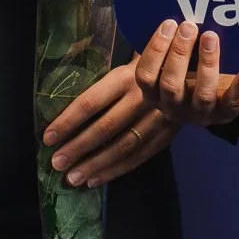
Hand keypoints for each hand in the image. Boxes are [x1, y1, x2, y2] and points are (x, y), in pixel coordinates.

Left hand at [43, 63, 177, 189]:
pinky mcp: (166, 136)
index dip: (68, 121)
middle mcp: (141, 98)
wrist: (190, 76)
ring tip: (72, 178)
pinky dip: (115, 170)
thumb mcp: (125, 58)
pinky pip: (138, 157)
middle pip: (105, 128)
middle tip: (56, 163)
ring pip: (122, 147)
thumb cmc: (148, 65)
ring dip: (95, 165)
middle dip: (78, 148)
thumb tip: (63, 66)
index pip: (91, 102)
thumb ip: (99, 67)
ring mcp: (156, 119)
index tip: (48, 137)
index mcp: (125, 77)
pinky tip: (95, 179)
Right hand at [135, 18, 238, 125]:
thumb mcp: (168, 63)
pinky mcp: (223, 115)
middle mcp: (172, 107)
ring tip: (211, 36)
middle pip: (171, 85)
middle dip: (180, 53)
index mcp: (153, 93)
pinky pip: (232, 104)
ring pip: (202, 94)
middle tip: (190, 26)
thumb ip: (165, 44)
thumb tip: (167, 6)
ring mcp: (199, 114)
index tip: (169, 24)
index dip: (156, 50)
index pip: (146, 76)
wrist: (208, 100)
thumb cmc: (184, 72)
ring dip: (207, 63)